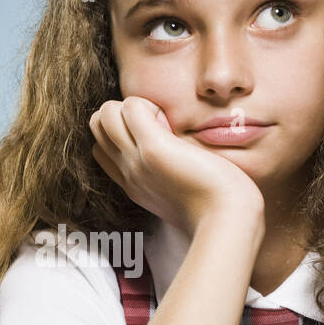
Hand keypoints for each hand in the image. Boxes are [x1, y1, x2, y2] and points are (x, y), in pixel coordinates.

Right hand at [89, 95, 262, 237]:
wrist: (226, 220)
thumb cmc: (216, 208)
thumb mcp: (182, 195)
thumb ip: (171, 177)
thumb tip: (179, 155)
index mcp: (134, 185)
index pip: (102, 149)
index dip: (119, 132)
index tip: (153, 135)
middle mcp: (128, 173)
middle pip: (97, 127)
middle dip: (120, 114)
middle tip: (157, 123)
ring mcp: (136, 161)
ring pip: (104, 114)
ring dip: (131, 105)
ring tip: (162, 120)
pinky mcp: (153, 148)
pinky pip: (130, 107)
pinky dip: (147, 104)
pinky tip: (170, 120)